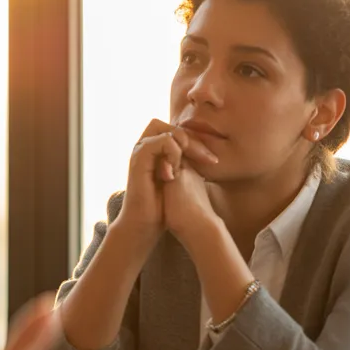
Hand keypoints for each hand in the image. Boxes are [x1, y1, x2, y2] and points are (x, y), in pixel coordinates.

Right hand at [118, 119, 217, 246]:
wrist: (146, 224)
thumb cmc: (164, 207)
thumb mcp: (181, 179)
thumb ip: (187, 163)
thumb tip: (207, 154)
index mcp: (155, 152)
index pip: (176, 131)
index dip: (195, 140)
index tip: (213, 160)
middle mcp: (145, 149)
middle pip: (166, 125)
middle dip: (189, 137)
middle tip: (206, 157)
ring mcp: (139, 153)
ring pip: (161, 129)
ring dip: (181, 142)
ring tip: (193, 161)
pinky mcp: (137, 161)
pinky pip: (156, 142)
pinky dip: (171, 150)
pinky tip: (177, 169)